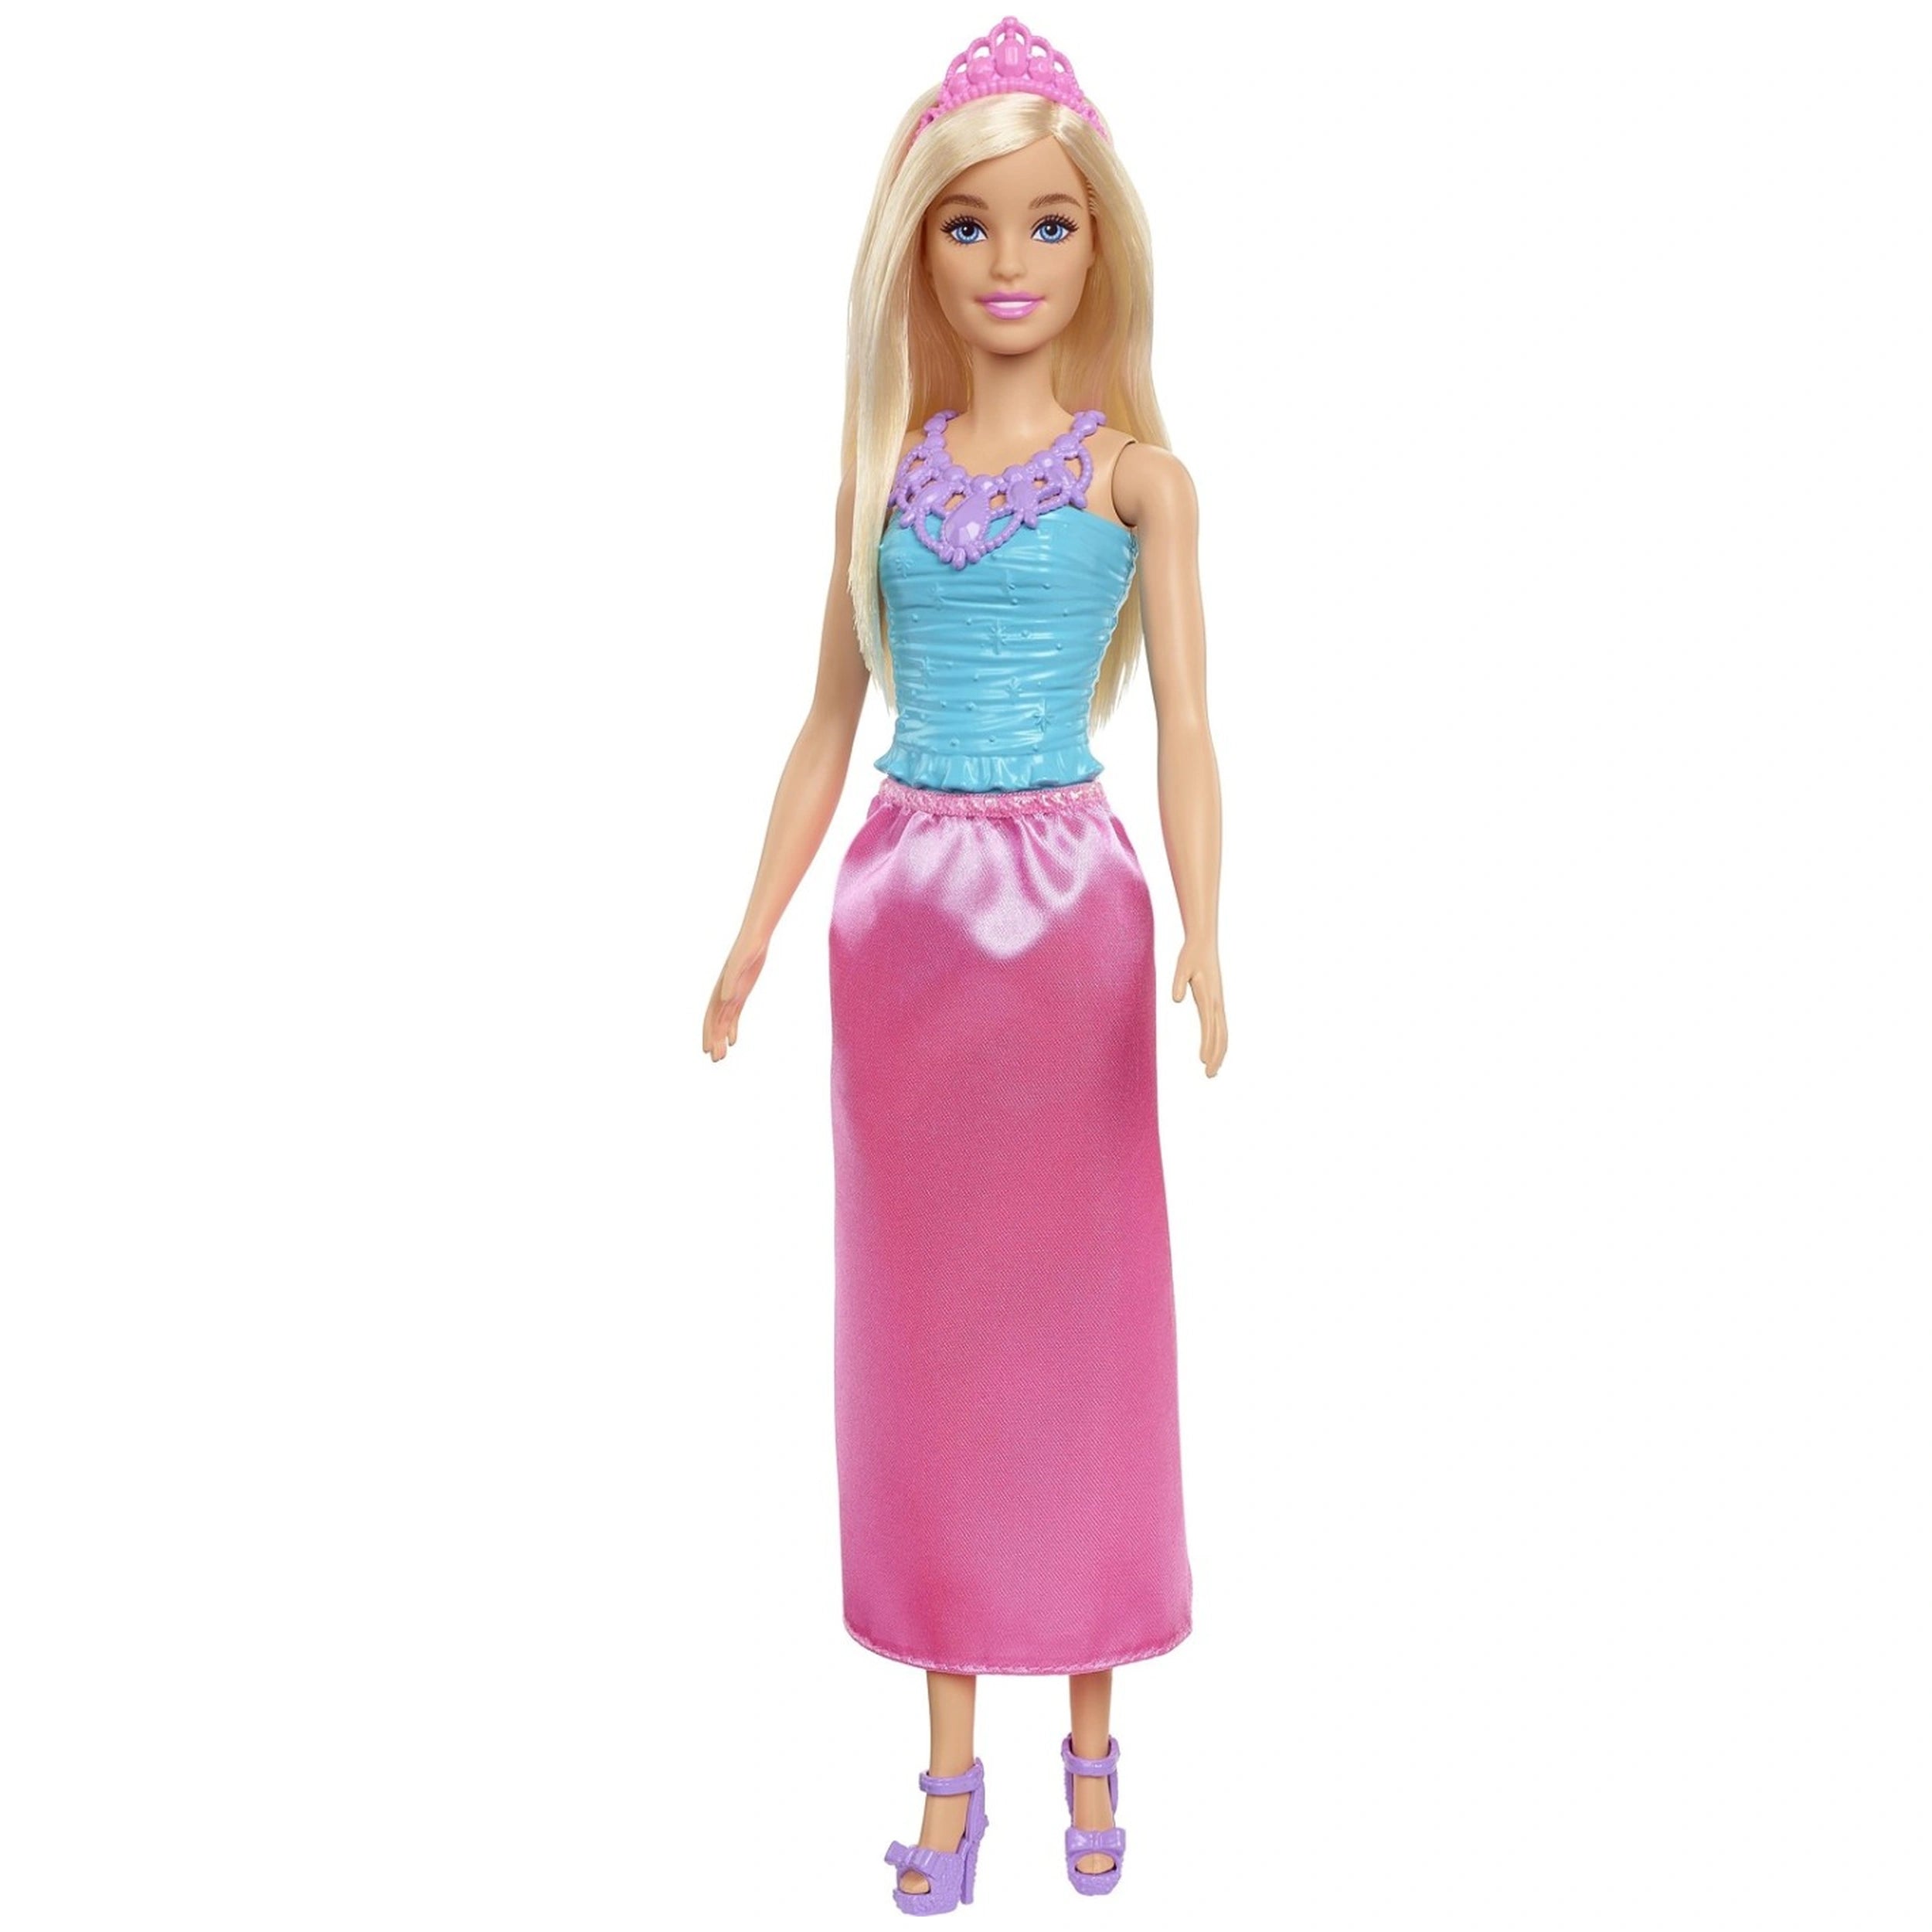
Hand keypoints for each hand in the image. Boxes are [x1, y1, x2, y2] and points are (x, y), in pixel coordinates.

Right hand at [703, 936, 768, 1060]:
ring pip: (725, 1021)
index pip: (711, 1016)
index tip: (707, 1049)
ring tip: (722, 1056)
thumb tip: (725, 999)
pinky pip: (735, 1015)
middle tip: (716, 1060)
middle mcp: (723, 994)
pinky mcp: (742, 993)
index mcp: (721, 990)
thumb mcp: (740, 965)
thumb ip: (732, 981)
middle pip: (717, 1022)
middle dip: (715, 1041)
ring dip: (722, 1038)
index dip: (708, 1032)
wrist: (755, 938)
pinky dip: (733, 1028)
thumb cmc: (747, 949)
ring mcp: (732, 994)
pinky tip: (733, 1040)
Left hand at [1170, 939, 1226, 1076]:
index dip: (1208, 1045)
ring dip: (1220, 1053)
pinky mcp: (1217, 1002)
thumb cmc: (1190, 955)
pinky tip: (1214, 1051)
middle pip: (1221, 1035)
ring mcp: (1219, 1003)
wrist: (1203, 943)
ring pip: (1223, 1033)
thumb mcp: (1181, 966)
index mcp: (1209, 997)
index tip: (1204, 1061)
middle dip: (1217, 1056)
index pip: (1210, 1027)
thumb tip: (1176, 998)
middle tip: (1209, 1075)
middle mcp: (1217, 1003)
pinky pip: (1221, 1027)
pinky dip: (1220, 1042)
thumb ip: (1179, 982)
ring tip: (1212, 1070)